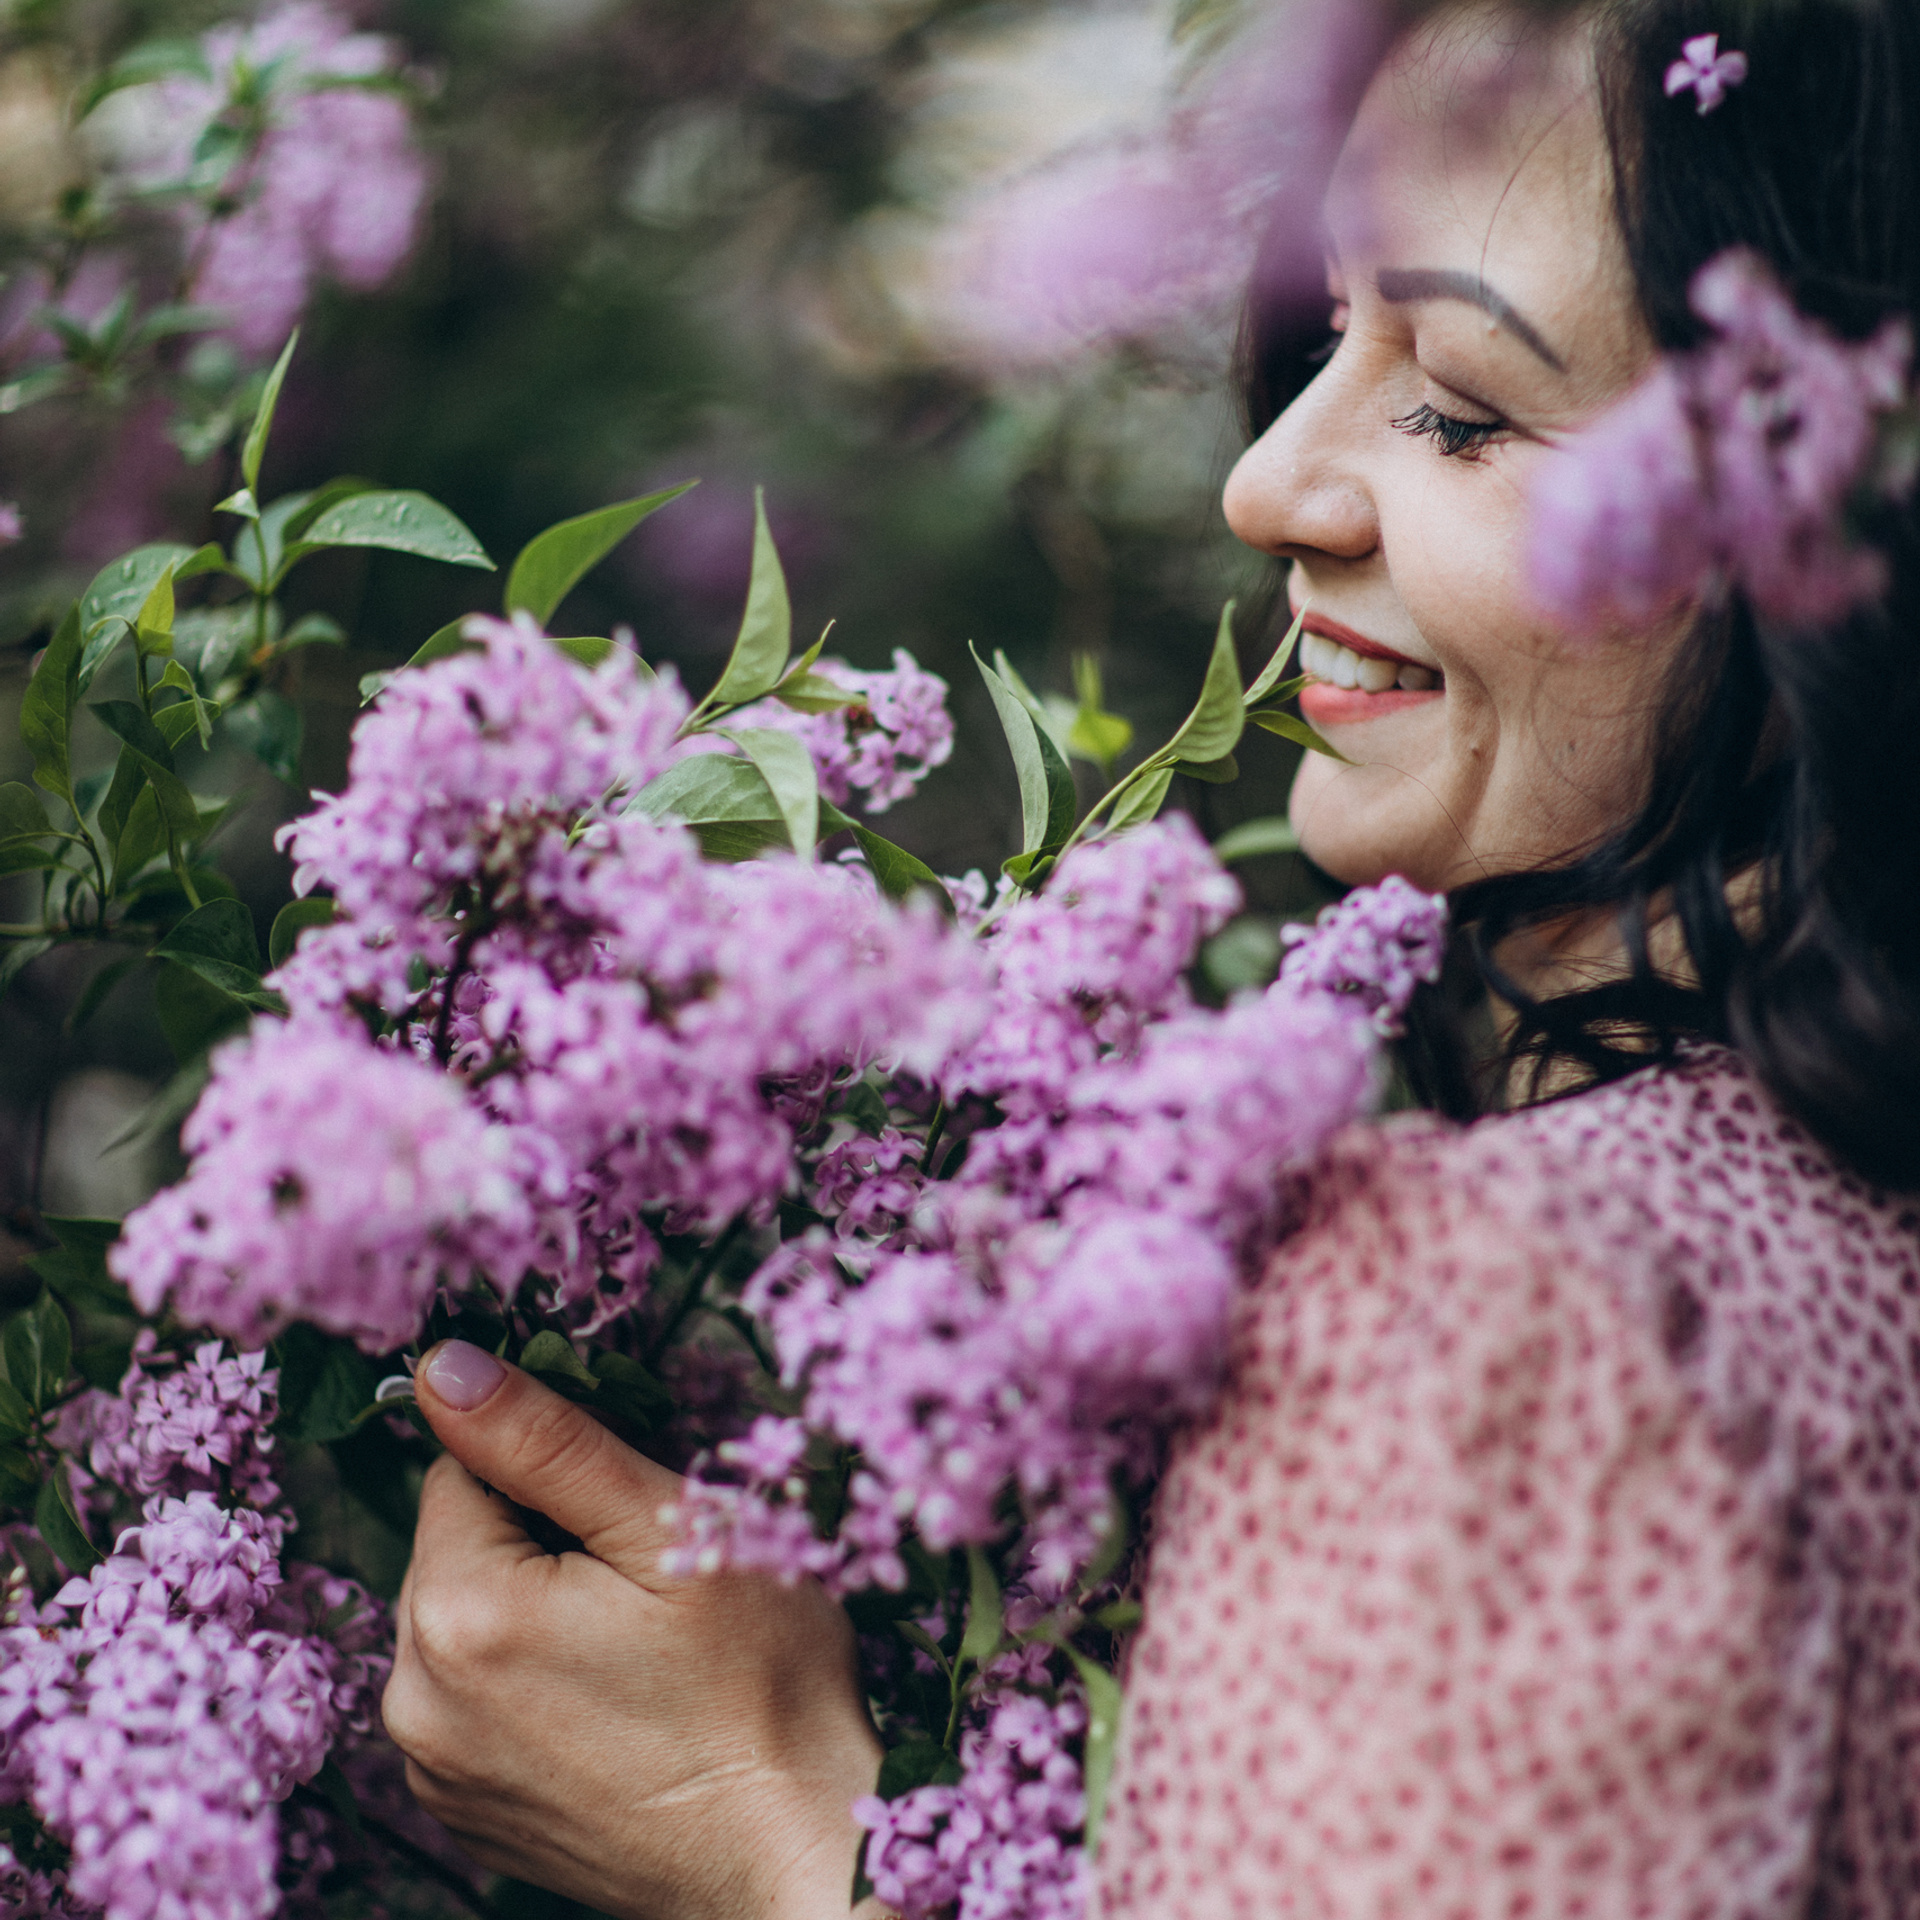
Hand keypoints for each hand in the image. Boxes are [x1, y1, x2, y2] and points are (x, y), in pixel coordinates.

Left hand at [382, 1340, 886, 1919]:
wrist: (794, 1850)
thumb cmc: (760, 1682)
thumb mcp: (672, 1528)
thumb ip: (547, 1439)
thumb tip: (439, 1365)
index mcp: (461, 1612)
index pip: (464, 1471)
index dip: (552, 1472)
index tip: (630, 1514)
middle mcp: (416, 1701)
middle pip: (459, 1549)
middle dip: (541, 1541)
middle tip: (646, 1582)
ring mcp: (436, 1771)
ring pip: (466, 1621)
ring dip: (533, 1610)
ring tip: (637, 1648)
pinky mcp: (466, 1814)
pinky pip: (474, 1700)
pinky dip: (530, 1683)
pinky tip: (616, 1704)